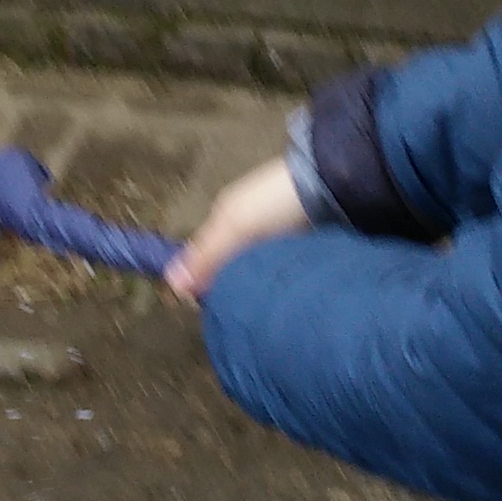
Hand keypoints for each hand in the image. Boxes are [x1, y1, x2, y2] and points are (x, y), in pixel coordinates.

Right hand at [166, 154, 309, 304]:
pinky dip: (270, 283)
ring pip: (250, 270)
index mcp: (225, 219)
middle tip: (233, 316)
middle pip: (226, 265)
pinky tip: (273, 299)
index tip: (205, 309)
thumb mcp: (235, 225)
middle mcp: (246, 229)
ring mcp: (272, 238)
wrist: (330, 185)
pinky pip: (273, 271)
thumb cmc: (274, 201)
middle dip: (225, 287)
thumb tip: (171, 283)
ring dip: (249, 288)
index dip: (199, 282)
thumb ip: (205, 255)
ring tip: (253, 313)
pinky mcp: (295, 247)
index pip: (202, 257)